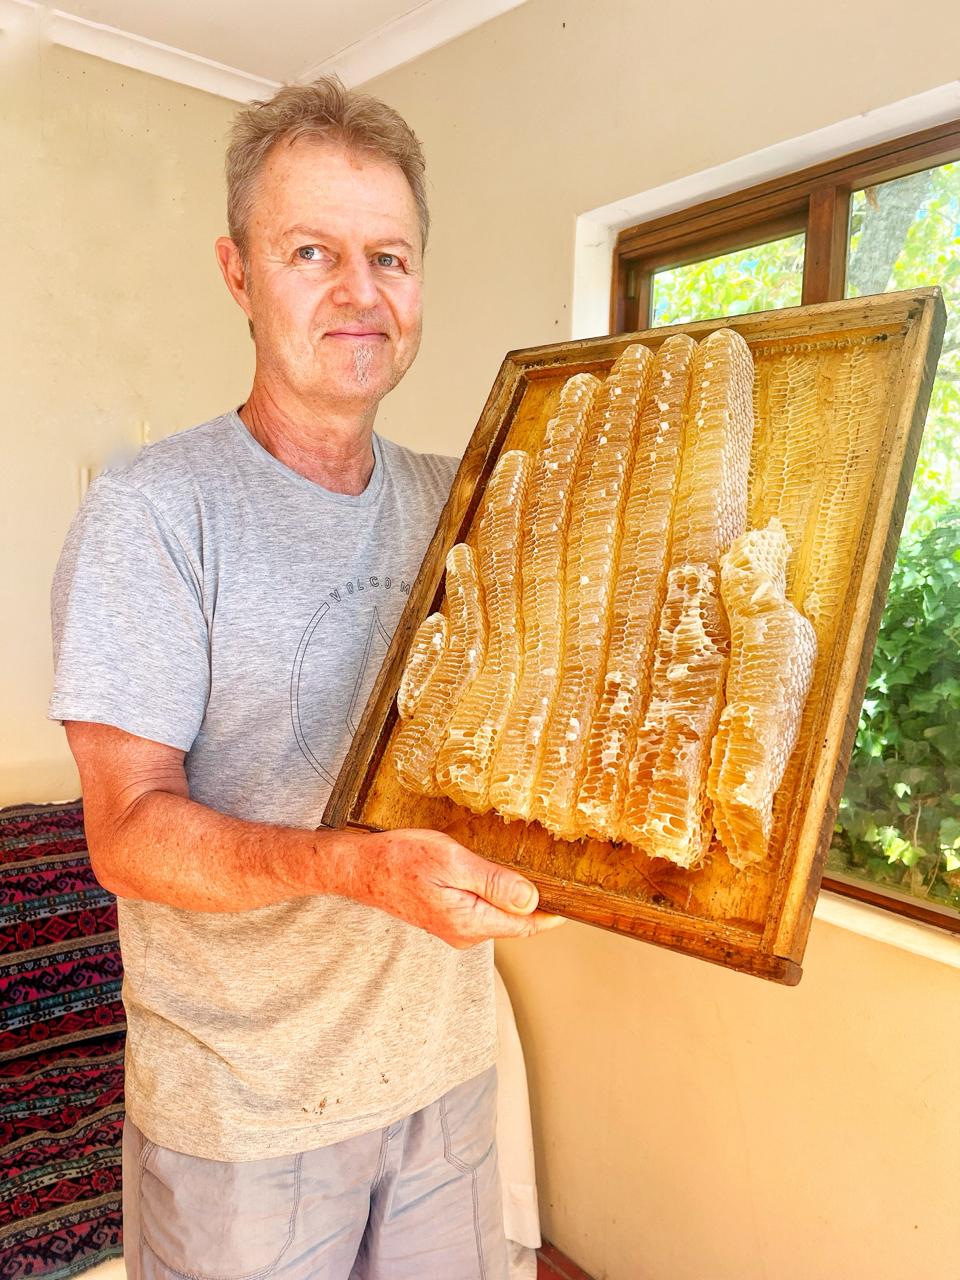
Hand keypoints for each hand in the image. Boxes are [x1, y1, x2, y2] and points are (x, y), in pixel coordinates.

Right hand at [345, 827, 566, 948]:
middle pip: (516, 920)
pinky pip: (482, 909)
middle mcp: (466, 934)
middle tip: (551, 869)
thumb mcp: (452, 863)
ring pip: (499, 913)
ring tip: (517, 865)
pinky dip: (491, 893)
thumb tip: (531, 900)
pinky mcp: (448, 919)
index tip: (576, 896)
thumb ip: (494, 882)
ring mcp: (456, 929)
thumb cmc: (402, 860)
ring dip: (510, 893)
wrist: (362, 868)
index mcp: (471, 922)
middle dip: (533, 898)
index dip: (554, 910)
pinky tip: (487, 871)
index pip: (528, 925)